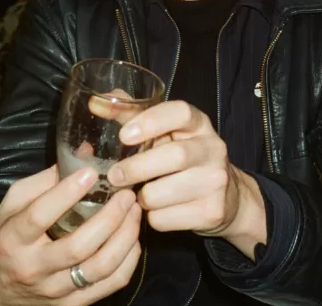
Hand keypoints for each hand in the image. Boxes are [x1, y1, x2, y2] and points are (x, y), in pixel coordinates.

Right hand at [0, 165, 141, 305]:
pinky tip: (132, 240)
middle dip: (110, 218)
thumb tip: (85, 150)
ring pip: (98, 269)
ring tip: (134, 212)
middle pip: (78, 247)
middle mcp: (33, 268)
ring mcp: (53, 291)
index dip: (67, 193)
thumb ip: (47, 178)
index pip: (40, 215)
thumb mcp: (14, 201)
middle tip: (126, 194)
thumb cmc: (7, 234)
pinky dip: (127, 262)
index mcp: (13, 238)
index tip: (91, 173)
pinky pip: (107, 286)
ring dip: (124, 238)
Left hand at [107, 101, 266, 259]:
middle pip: (174, 155)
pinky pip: (165, 219)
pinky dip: (152, 217)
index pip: (181, 112)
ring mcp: (215, 181)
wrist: (226, 197)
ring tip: (141, 193)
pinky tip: (158, 210)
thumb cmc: (182, 158)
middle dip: (136, 168)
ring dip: (142, 197)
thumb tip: (95, 102)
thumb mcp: (165, 133)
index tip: (124, 135)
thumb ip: (131, 115)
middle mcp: (213, 148)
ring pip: (162, 193)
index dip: (152, 121)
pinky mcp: (211, 212)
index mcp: (199, 123)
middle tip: (114, 176)